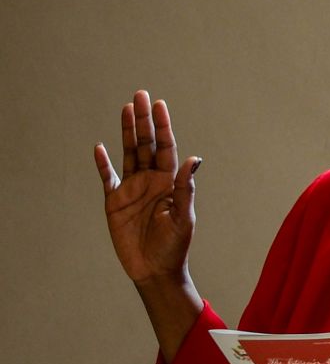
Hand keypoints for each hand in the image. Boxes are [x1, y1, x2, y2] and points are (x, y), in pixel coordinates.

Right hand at [94, 91, 202, 292]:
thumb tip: (195, 160)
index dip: (163, 126)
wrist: (154, 269)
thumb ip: (185, 188)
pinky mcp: (114, 201)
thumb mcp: (183, 217)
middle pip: (145, 144)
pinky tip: (99, 147)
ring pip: (128, 153)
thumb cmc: (174, 245)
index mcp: (169, 181)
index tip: (160, 104)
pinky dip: (102, 163)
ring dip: (125, 132)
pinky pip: (107, 177)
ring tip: (126, 109)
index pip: (166, 147)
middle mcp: (151, 180)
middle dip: (143, 120)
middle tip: (141, 94)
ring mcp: (131, 188)